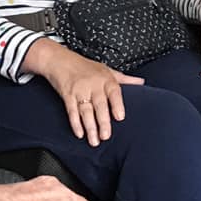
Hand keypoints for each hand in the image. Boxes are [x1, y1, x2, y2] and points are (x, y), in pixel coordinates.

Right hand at [28, 40, 144, 146]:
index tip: (120, 117)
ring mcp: (79, 90)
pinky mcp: (67, 95)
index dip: (117, 105)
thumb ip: (124, 79)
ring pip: (86, 111)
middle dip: (103, 122)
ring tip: (94, 140)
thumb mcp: (107, 69)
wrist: (59, 59)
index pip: (114, 92)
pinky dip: (75, 123)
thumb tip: (141, 83)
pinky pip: (72, 111)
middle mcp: (93, 85)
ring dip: (90, 127)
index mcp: (105, 79)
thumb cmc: (85, 66)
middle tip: (106, 136)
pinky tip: (80, 133)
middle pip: (99, 105)